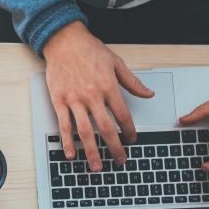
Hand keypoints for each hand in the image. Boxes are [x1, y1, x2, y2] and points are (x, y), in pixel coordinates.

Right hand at [42, 21, 153, 172]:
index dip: (129, 130)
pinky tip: (71, 155)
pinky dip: (67, 142)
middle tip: (120, 160)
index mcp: (108, 86)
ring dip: (91, 152)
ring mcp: (74, 100)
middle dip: (114, 147)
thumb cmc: (89, 51)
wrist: (65, 42)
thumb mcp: (116, 63)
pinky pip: (64, 126)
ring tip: (97, 166)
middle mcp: (92, 96)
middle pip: (106, 128)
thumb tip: (148, 94)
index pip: (123, 114)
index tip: (132, 140)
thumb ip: (132, 82)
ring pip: (85, 132)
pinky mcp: (59, 102)